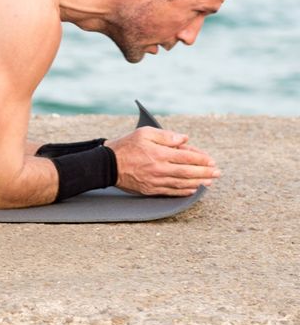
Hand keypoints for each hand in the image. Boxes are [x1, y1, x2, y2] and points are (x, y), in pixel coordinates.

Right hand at [104, 127, 220, 195]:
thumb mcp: (144, 133)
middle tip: (217, 173)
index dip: (202, 159)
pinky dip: (184, 191)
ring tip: (209, 181)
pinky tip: (192, 189)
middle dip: (205, 173)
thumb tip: (184, 139)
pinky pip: (172, 192)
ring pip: (182, 183)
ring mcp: (156, 180)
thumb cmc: (126, 146)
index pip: (187, 157)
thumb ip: (166, 136)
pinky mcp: (151, 189)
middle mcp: (160, 168)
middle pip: (188, 172)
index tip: (211, 161)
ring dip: (199, 182)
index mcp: (159, 153)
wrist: (107, 165)